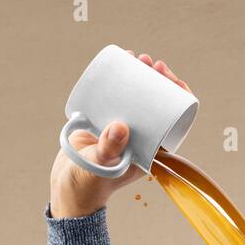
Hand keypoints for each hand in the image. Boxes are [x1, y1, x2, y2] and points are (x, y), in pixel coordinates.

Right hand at [48, 52, 191, 218]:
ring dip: (141, 75)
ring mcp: (124, 127)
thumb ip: (110, 150)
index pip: (175, 117)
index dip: (177, 94)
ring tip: (136, 57)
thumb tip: (120, 128)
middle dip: (157, 78)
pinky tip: (122, 63)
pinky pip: (118, 97)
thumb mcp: (102, 165)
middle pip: (158, 102)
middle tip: (149, 62)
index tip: (169, 77)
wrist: (67, 187)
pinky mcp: (105, 121)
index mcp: (152, 148)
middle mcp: (141, 136)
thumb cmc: (89, 183)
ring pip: (139, 97)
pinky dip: (121, 80)